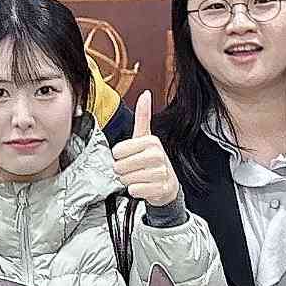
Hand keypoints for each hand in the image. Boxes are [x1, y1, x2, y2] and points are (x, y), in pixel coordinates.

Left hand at [108, 91, 179, 208]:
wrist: (167, 184)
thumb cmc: (152, 161)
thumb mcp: (145, 137)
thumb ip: (143, 116)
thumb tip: (145, 95)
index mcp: (151, 141)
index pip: (118, 151)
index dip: (119, 156)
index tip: (129, 156)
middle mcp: (157, 155)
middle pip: (120, 166)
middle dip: (123, 170)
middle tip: (134, 169)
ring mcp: (160, 172)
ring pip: (127, 179)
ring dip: (129, 181)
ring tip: (139, 177)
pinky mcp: (160, 188)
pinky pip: (135, 190)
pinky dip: (136, 191)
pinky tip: (144, 186)